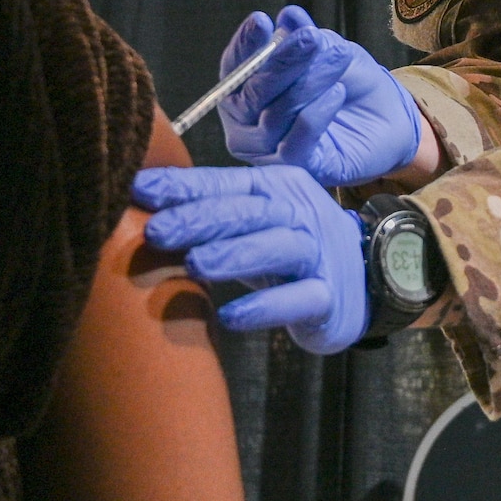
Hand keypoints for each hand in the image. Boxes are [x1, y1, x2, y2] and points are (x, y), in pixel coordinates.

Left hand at [132, 164, 366, 354]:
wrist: (361, 278)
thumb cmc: (286, 249)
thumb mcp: (251, 224)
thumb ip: (209, 210)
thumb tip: (138, 199)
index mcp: (275, 188)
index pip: (225, 184)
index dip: (184, 187)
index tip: (139, 191)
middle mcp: (299, 213)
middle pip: (249, 211)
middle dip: (200, 219)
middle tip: (156, 232)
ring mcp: (318, 254)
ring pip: (277, 248)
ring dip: (233, 256)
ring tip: (193, 266)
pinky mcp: (328, 296)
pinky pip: (299, 299)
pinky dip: (265, 307)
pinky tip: (230, 317)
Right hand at [217, 6, 420, 186]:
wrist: (387, 114)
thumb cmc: (346, 79)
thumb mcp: (326, 49)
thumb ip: (303, 36)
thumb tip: (289, 16)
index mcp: (244, 90)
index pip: (233, 68)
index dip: (244, 46)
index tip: (261, 21)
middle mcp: (247, 124)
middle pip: (251, 94)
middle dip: (282, 62)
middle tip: (310, 38)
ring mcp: (268, 151)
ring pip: (275, 116)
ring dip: (309, 83)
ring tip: (339, 60)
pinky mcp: (298, 168)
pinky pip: (296, 142)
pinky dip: (316, 113)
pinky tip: (337, 92)